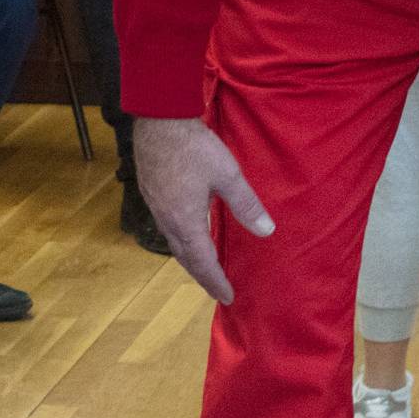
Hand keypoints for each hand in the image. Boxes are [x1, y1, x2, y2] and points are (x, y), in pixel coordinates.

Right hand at [132, 115, 273, 303]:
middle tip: (217, 289)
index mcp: (186, 221)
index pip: (203, 261)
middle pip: (185, 258)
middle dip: (202, 276)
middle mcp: (167, 221)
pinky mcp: (152, 194)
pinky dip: (181, 242)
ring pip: (174, 244)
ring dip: (191, 260)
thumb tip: (267, 231)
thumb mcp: (228, 176)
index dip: (216, 281)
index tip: (228, 297)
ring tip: (205, 267)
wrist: (158, 120)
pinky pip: (168, 229)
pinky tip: (189, 235)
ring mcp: (156, 208)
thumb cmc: (194, 147)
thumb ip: (246, 205)